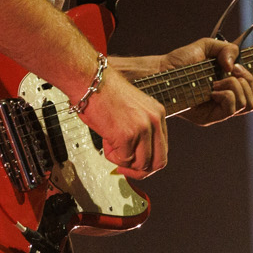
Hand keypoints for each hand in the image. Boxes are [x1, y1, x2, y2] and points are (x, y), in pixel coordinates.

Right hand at [76, 63, 167, 177]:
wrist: (90, 81)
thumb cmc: (103, 92)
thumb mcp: (132, 110)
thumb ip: (140, 130)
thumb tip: (134, 155)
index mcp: (158, 113)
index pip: (163, 149)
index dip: (148, 161)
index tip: (135, 164)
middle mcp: (154, 121)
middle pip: (159, 162)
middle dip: (141, 170)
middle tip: (125, 168)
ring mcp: (142, 129)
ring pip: (140, 164)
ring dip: (123, 161)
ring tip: (110, 145)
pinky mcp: (127, 135)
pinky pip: (123, 159)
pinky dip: (112, 156)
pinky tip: (106, 140)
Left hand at [162, 37, 252, 125]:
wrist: (161, 71)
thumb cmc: (180, 61)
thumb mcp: (206, 46)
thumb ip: (226, 49)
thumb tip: (233, 66)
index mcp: (226, 86)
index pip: (250, 89)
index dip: (249, 76)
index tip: (234, 66)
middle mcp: (224, 100)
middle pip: (252, 100)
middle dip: (244, 81)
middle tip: (226, 72)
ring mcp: (216, 111)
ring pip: (246, 105)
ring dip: (234, 88)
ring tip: (215, 82)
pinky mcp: (207, 118)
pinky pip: (230, 110)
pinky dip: (226, 95)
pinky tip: (211, 89)